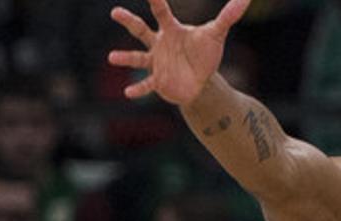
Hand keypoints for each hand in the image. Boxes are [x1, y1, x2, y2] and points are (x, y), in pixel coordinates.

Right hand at [108, 0, 249, 102]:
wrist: (201, 79)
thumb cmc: (205, 52)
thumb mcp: (217, 34)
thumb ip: (228, 16)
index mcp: (171, 30)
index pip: (161, 12)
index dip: (156, 0)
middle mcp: (159, 44)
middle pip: (140, 30)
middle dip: (128, 21)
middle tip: (115, 12)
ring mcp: (156, 63)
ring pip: (137, 58)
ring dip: (125, 58)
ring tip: (112, 57)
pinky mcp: (158, 81)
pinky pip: (146, 84)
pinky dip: (138, 89)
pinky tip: (128, 92)